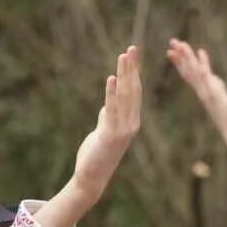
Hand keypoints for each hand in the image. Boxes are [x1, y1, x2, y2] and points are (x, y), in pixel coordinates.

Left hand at [70, 45, 143, 201]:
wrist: (92, 178)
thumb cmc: (97, 155)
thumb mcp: (104, 130)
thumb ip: (108, 116)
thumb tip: (108, 104)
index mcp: (132, 121)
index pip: (134, 92)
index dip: (134, 73)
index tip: (133, 54)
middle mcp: (132, 123)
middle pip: (133, 90)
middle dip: (132, 69)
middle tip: (132, 48)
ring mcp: (123, 129)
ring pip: (125, 97)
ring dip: (124, 75)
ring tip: (123, 57)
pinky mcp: (111, 134)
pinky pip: (112, 109)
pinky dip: (111, 93)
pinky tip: (112, 78)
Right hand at [167, 39, 226, 165]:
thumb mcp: (222, 99)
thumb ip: (216, 88)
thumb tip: (213, 79)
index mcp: (203, 92)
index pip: (188, 74)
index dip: (180, 62)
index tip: (171, 51)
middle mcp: (203, 92)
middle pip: (189, 70)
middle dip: (180, 56)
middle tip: (172, 41)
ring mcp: (209, 93)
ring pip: (195, 72)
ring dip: (188, 58)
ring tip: (183, 44)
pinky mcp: (216, 95)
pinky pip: (208, 78)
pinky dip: (204, 66)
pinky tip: (200, 55)